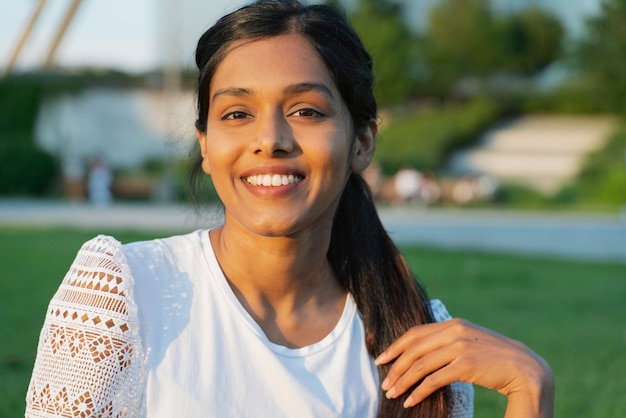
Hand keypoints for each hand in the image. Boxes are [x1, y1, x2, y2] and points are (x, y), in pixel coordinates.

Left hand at [375, 318, 553, 417]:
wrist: (525, 369)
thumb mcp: (470, 341)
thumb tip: (422, 351)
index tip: (382, 358)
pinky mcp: (465, 365)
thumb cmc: (495, 358)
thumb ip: (449, 340)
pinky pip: (433, 379)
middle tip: (384, 382)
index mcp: (453, 323)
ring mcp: (460, 347)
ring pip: (420, 365)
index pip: (415, 332)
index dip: (395, 346)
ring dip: (403, 381)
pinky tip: (411, 400)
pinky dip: (418, 391)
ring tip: (392, 393)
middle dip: (395, 366)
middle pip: (414, 349)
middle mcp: (454, 331)